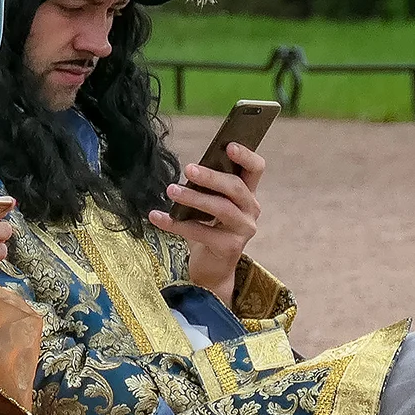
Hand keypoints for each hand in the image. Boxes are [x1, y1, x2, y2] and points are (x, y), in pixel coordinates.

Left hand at [149, 142, 262, 304]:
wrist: (211, 269)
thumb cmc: (209, 230)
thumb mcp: (211, 205)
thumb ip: (208, 188)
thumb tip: (190, 168)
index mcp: (248, 194)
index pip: (256, 169)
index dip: (245, 156)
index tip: (228, 145)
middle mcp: (251, 211)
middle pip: (235, 187)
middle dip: (211, 176)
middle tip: (188, 169)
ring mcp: (243, 230)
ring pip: (221, 208)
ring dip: (193, 197)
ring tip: (171, 190)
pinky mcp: (230, 248)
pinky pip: (201, 232)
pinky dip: (176, 224)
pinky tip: (157, 217)